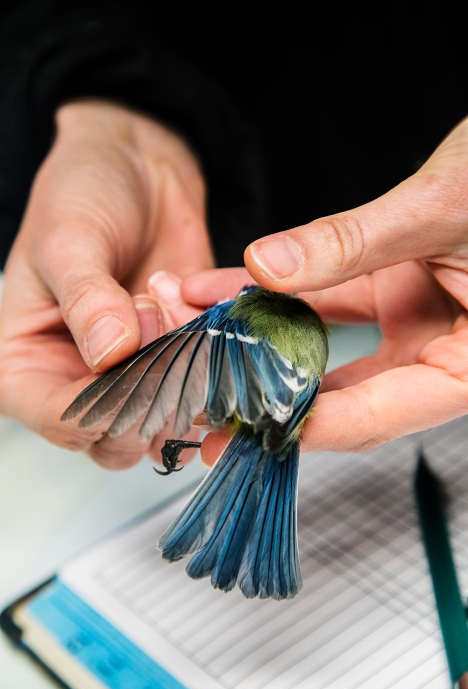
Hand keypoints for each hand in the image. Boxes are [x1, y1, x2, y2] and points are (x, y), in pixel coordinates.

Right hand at [0, 100, 212, 467]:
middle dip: (153, 391)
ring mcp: (132, 377)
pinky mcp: (176, 360)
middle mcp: (77, 383)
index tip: (141, 366)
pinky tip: (194, 301)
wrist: (135, 168)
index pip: (63, 422)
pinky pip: (204, 385)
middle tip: (162, 327)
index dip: (108, 407)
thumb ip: (87, 298)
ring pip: (168, 422)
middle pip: (118, 439)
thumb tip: (111, 352)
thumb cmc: (79, 196)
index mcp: (25, 366)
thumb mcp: (68, 240)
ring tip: (173, 304)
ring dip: (186, 372)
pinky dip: (212, 353)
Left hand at [183, 116, 467, 458]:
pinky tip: (227, 289)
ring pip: (327, 347)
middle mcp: (439, 352)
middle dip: (272, 398)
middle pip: (345, 396)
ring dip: (261, 339)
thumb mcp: (440, 209)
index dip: (311, 424)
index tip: (247, 426)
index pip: (381, 414)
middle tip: (209, 415)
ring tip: (199, 340)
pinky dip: (280, 293)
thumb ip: (354, 241)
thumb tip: (269, 265)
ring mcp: (414, 323)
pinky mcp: (395, 292)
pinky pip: (328, 301)